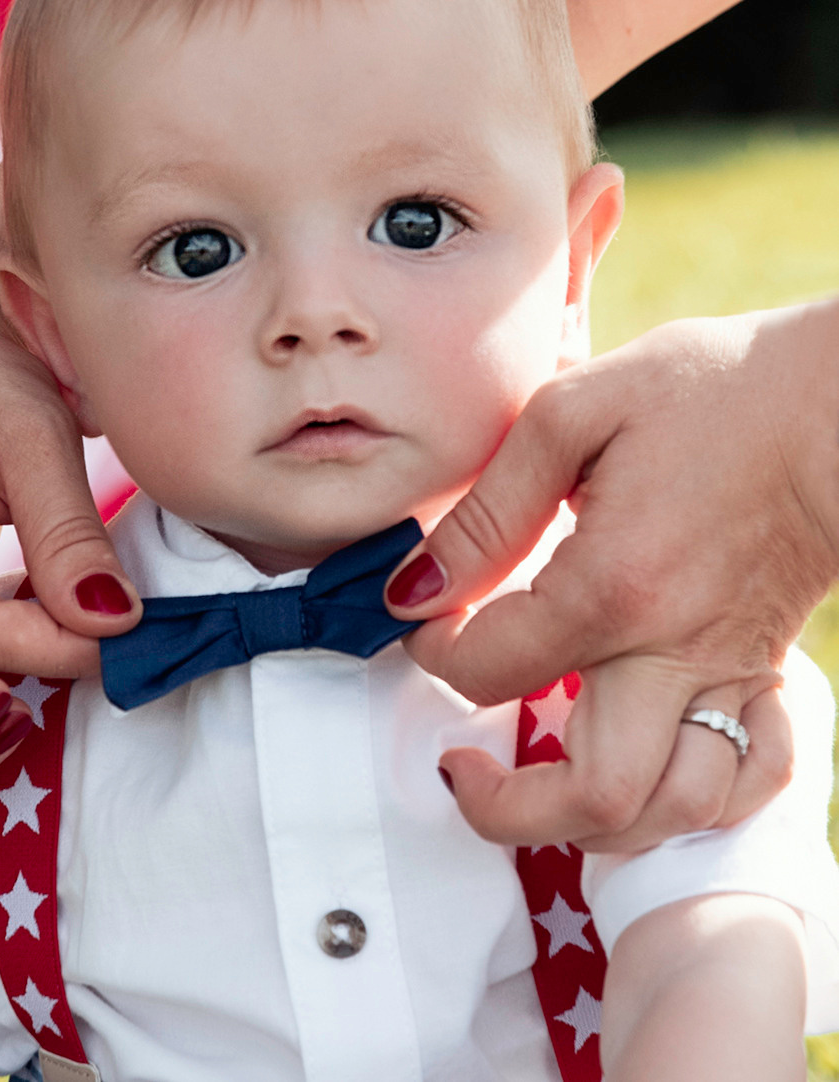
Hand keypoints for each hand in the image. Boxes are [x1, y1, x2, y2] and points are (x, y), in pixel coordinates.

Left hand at [389, 302, 838, 846]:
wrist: (834, 400)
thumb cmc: (708, 391)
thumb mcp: (571, 415)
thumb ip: (488, 512)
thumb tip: (418, 586)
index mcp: (611, 588)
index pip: (488, 671)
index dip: (432, 654)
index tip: (423, 623)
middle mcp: (673, 653)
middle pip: (589, 797)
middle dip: (502, 808)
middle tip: (462, 770)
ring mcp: (728, 674)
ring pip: (669, 812)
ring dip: (591, 823)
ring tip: (538, 783)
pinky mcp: (766, 672)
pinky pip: (747, 780)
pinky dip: (691, 802)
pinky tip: (641, 770)